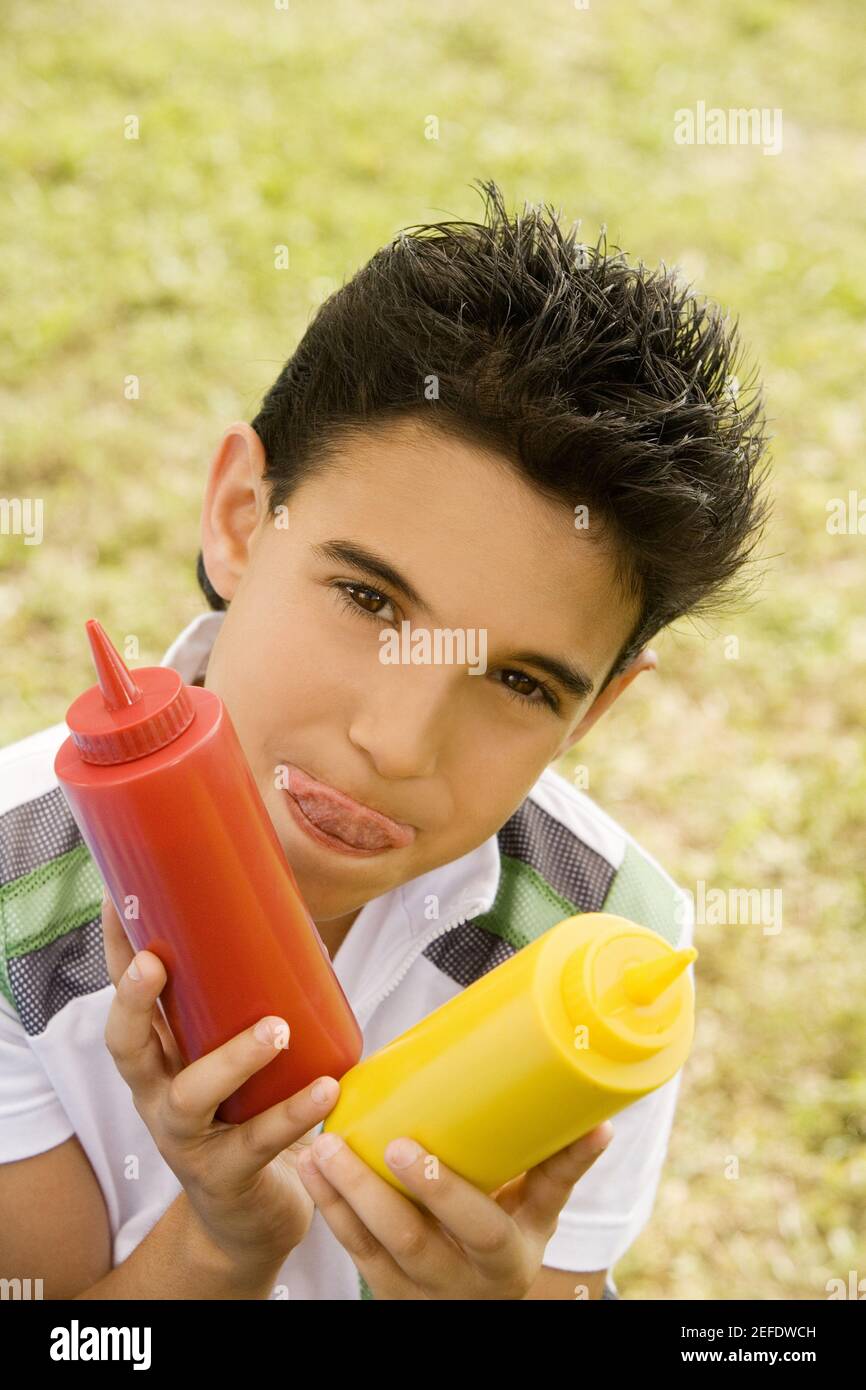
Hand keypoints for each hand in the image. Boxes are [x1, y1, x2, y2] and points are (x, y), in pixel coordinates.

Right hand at [100, 889, 340, 1275]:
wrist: (247, 1218)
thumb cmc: (242, 1114)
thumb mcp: (229, 1057)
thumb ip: (249, 1004)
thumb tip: (292, 924)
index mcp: (158, 1058)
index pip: (126, 998)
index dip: (117, 952)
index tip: (114, 900)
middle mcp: (158, 1094)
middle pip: (127, 1047)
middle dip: (134, 1003)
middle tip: (155, 963)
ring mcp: (188, 1139)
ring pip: (190, 1097)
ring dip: (232, 1059)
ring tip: (276, 1030)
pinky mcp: (228, 1174)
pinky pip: (259, 1143)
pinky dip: (293, 1114)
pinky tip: (326, 1088)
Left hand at [294, 1121, 613, 1298]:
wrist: (482, 1304)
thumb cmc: (514, 1238)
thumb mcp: (542, 1213)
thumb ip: (562, 1167)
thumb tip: (603, 1121)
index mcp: (506, 1257)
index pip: (478, 1229)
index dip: (444, 1191)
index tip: (411, 1149)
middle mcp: (458, 1280)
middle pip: (412, 1241)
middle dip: (373, 1192)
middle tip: (344, 1143)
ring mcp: (415, 1288)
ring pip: (371, 1247)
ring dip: (339, 1197)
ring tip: (319, 1147)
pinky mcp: (384, 1286)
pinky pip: (351, 1251)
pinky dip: (327, 1209)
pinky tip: (310, 1168)